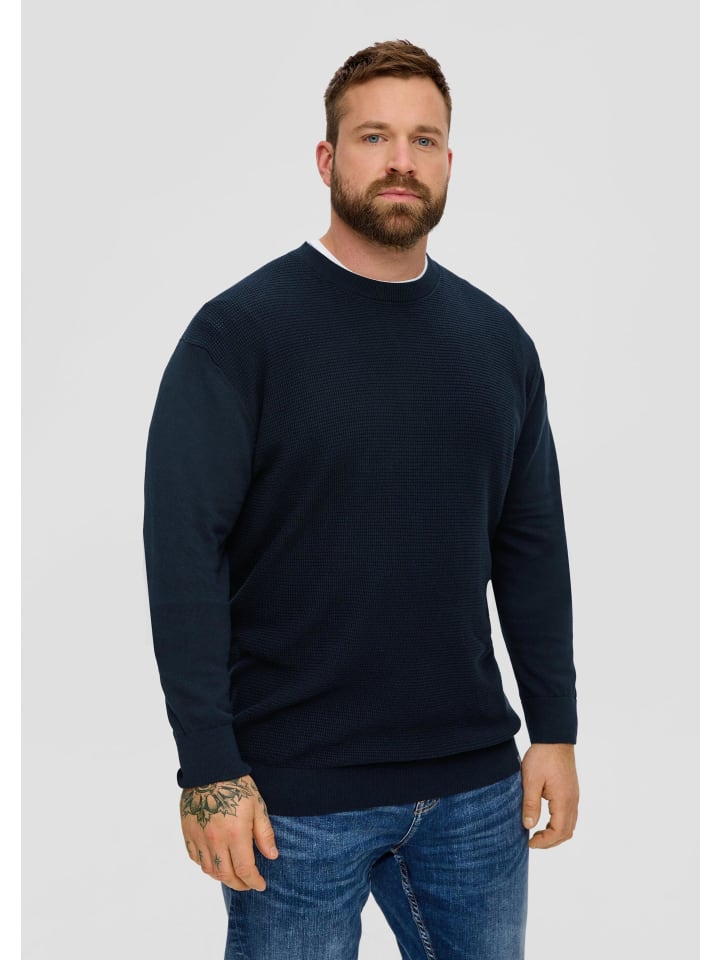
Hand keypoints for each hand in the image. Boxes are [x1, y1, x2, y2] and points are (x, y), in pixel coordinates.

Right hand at [180, 775, 277, 890]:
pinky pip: (194, 857)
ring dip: (222, 876)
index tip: (260, 885)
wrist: (210, 768)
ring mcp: (198, 837)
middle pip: (225, 875)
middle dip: (239, 884)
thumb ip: (264, 834)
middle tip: (248, 883)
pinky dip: (205, 864)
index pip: (244, 869)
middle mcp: (214, 840)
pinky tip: (215, 861)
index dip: (253, 881)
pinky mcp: (188, 832)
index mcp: (235, 834)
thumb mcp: (258, 807)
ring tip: (233, 874)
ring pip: (208, 869)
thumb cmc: (237, 785)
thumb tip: (272, 856)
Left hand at [521, 743, 578, 848]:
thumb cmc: (542, 757)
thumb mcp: (531, 780)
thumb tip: (528, 826)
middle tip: (532, 842)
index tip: (529, 843)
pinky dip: (558, 824)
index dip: (544, 842)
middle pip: (567, 832)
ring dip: (555, 834)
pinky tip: (544, 821)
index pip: (558, 832)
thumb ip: (530, 804)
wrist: (555, 738)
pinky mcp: (571, 791)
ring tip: (537, 834)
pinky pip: (569, 815)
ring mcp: (574, 796)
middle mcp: (572, 801)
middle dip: (550, 842)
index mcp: (563, 800)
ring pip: (570, 824)